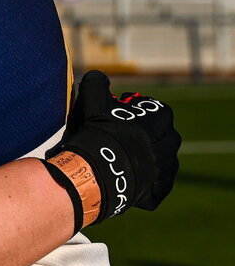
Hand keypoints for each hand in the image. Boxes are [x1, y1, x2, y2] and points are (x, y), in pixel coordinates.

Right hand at [44, 71, 180, 229]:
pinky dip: (146, 181)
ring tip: (122, 159)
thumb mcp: (94, 100)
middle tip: (120, 139)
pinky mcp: (159, 188)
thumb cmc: (99, 133)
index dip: (133, 113)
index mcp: (162, 117)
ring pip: (159, 159)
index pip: (153, 110)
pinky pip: (156, 184)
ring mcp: (166, 167)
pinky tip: (128, 177)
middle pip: (158, 135)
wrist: (98, 172)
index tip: (118, 117)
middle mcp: (170, 142)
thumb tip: (98, 76)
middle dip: (143, 135)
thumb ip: (97, 83)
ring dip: (145, 158)